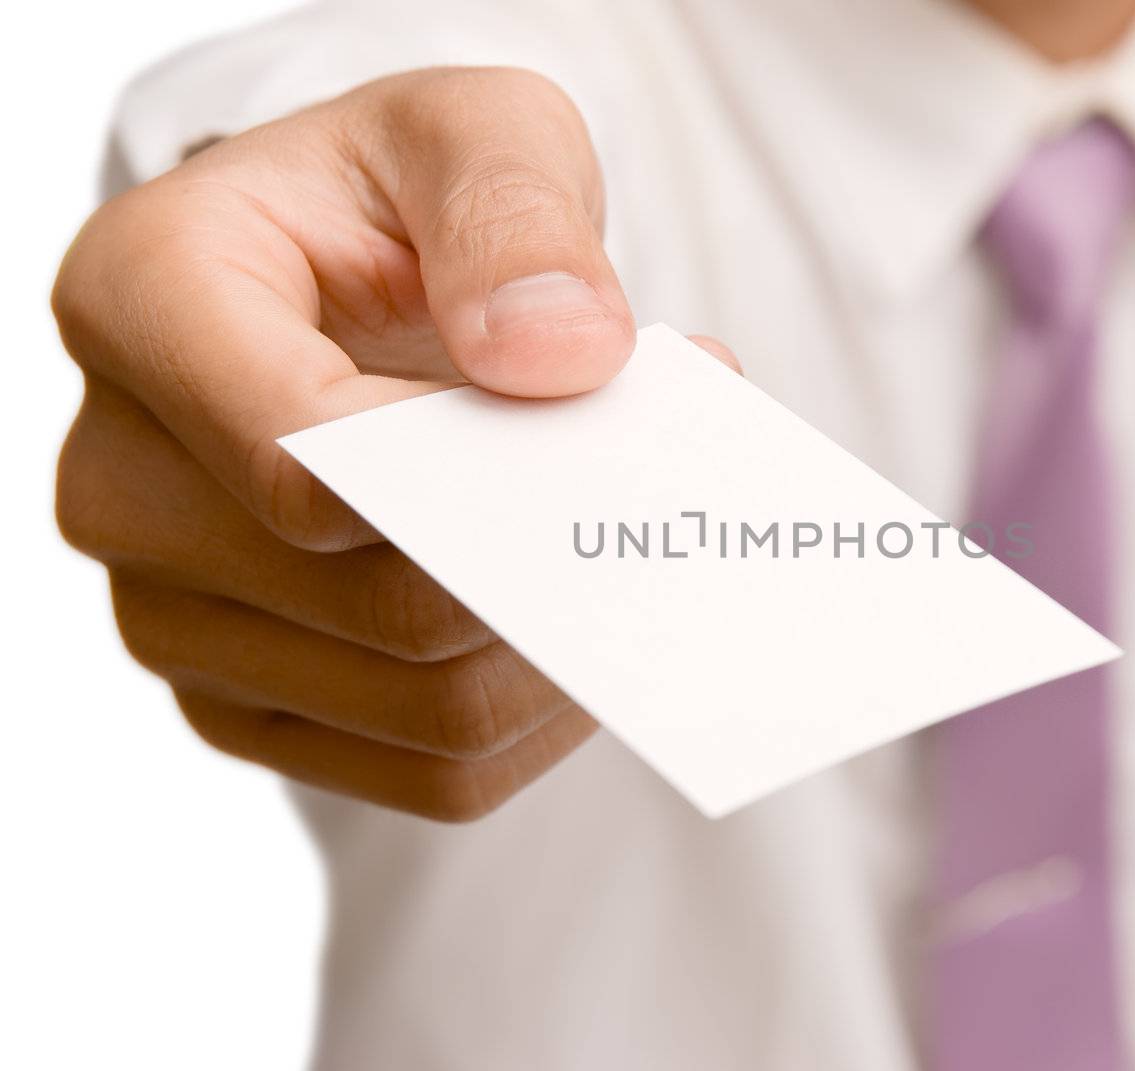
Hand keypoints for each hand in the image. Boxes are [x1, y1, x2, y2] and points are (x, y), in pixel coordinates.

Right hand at [54, 67, 737, 820]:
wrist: (351, 285)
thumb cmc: (402, 202)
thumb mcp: (477, 134)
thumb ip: (516, 216)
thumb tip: (556, 358)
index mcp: (143, 302)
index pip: (303, 457)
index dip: (476, 475)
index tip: (597, 428)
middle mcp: (123, 478)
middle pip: (384, 603)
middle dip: (557, 553)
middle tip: (658, 489)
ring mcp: (174, 612)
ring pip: (426, 708)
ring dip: (572, 637)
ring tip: (624, 540)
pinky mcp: (249, 700)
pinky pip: (432, 772)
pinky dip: (543, 713)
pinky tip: (582, 623)